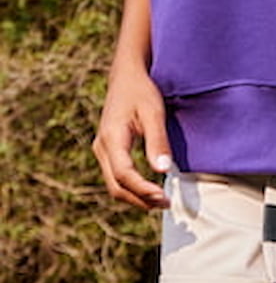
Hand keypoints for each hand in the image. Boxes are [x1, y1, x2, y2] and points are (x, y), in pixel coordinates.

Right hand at [93, 61, 171, 210]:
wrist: (126, 77)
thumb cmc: (142, 92)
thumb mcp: (154, 112)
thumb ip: (158, 141)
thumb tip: (163, 170)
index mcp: (111, 138)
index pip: (123, 174)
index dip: (142, 189)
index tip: (163, 197)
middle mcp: (102, 148)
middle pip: (116, 185)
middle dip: (140, 199)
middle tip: (167, 205)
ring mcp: (102, 151)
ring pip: (114, 185)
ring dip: (136, 197)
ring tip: (161, 202)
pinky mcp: (108, 151)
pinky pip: (116, 177)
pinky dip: (132, 188)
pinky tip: (151, 190)